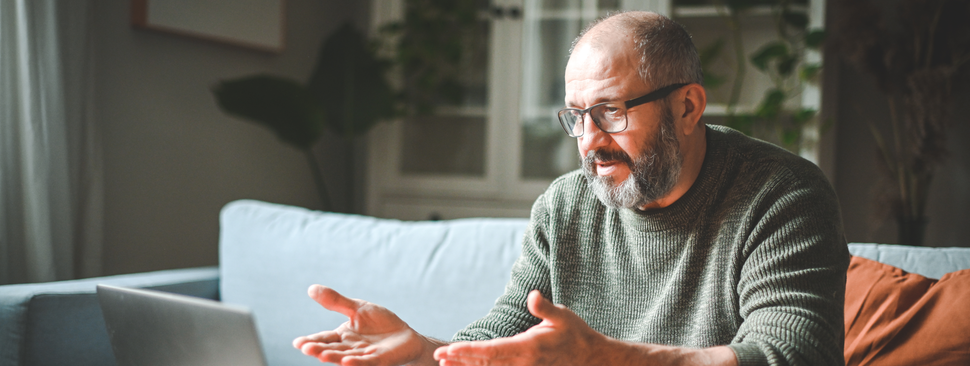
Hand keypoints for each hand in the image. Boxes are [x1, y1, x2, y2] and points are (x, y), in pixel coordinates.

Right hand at [293, 285, 433, 365]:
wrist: (405, 336)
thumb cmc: (380, 324)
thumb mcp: (357, 308)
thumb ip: (336, 302)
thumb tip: (311, 288)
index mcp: (342, 336)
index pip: (324, 338)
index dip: (311, 341)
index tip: (297, 343)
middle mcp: (350, 348)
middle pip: (332, 349)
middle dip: (319, 350)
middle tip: (306, 348)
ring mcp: (364, 355)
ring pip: (346, 357)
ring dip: (334, 357)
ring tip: (321, 355)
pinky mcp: (379, 360)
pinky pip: (367, 362)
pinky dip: (356, 362)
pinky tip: (347, 361)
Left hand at [433, 290, 605, 365]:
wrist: (591, 358)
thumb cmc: (575, 333)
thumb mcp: (563, 316)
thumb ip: (545, 308)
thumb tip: (533, 296)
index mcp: (527, 348)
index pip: (490, 351)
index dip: (467, 351)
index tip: (448, 350)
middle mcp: (522, 363)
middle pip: (484, 364)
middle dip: (460, 360)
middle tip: (438, 356)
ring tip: (445, 363)